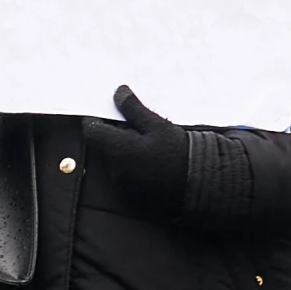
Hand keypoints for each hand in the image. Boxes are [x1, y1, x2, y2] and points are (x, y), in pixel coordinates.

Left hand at [86, 85, 191, 210]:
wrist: (198, 183)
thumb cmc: (178, 152)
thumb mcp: (157, 125)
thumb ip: (133, 109)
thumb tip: (118, 93)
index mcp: (118, 150)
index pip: (92, 132)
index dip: (94, 120)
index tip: (105, 113)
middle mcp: (115, 170)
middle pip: (104, 147)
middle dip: (114, 136)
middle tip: (134, 127)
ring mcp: (123, 185)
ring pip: (115, 162)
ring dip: (124, 152)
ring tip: (148, 145)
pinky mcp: (133, 196)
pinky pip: (126, 176)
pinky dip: (132, 167)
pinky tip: (151, 162)